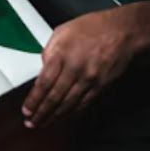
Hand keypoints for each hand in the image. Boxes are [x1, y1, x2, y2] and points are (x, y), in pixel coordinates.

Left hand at [22, 9, 135, 128]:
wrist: (122, 31)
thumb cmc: (94, 27)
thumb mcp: (63, 31)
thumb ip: (50, 51)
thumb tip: (42, 68)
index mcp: (62, 53)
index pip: (43, 83)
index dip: (33, 100)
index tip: (27, 110)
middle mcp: (75, 68)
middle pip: (54, 98)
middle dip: (40, 113)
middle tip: (32, 122)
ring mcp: (89, 79)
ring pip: (68, 104)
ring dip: (54, 116)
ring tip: (44, 122)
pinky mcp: (100, 85)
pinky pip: (83, 103)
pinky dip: (72, 111)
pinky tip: (64, 115)